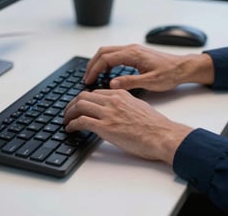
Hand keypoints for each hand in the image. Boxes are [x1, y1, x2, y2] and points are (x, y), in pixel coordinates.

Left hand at [63, 89, 192, 163]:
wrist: (162, 135)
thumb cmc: (154, 125)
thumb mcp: (139, 106)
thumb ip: (125, 104)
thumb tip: (117, 109)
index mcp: (120, 94)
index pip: (95, 93)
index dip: (84, 100)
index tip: (80, 106)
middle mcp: (112, 100)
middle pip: (83, 96)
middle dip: (72, 104)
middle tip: (68, 112)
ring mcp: (108, 113)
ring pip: (79, 106)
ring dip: (68, 113)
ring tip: (66, 120)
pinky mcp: (105, 127)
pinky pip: (81, 121)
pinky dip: (72, 124)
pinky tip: (70, 128)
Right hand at [84, 44, 213, 91]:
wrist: (183, 67)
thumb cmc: (170, 74)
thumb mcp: (151, 81)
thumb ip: (130, 82)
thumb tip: (112, 84)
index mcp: (133, 54)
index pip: (106, 59)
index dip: (94, 70)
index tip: (88, 81)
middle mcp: (131, 49)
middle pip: (103, 52)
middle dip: (92, 65)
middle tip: (86, 79)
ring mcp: (133, 50)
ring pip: (108, 52)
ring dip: (98, 63)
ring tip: (93, 77)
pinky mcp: (135, 54)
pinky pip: (115, 55)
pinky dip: (107, 63)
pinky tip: (108, 74)